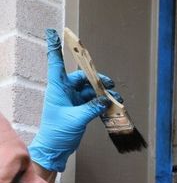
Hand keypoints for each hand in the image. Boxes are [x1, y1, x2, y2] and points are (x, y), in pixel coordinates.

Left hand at [28, 29, 122, 171]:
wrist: (55, 149)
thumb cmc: (58, 132)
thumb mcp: (76, 119)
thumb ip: (92, 108)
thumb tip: (105, 99)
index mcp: (58, 89)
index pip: (56, 64)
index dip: (55, 49)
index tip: (55, 34)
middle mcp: (65, 92)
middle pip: (82, 78)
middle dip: (96, 79)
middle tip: (109, 84)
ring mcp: (72, 101)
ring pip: (90, 91)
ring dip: (103, 93)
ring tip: (115, 98)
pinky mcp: (80, 110)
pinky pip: (94, 102)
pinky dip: (102, 103)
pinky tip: (112, 106)